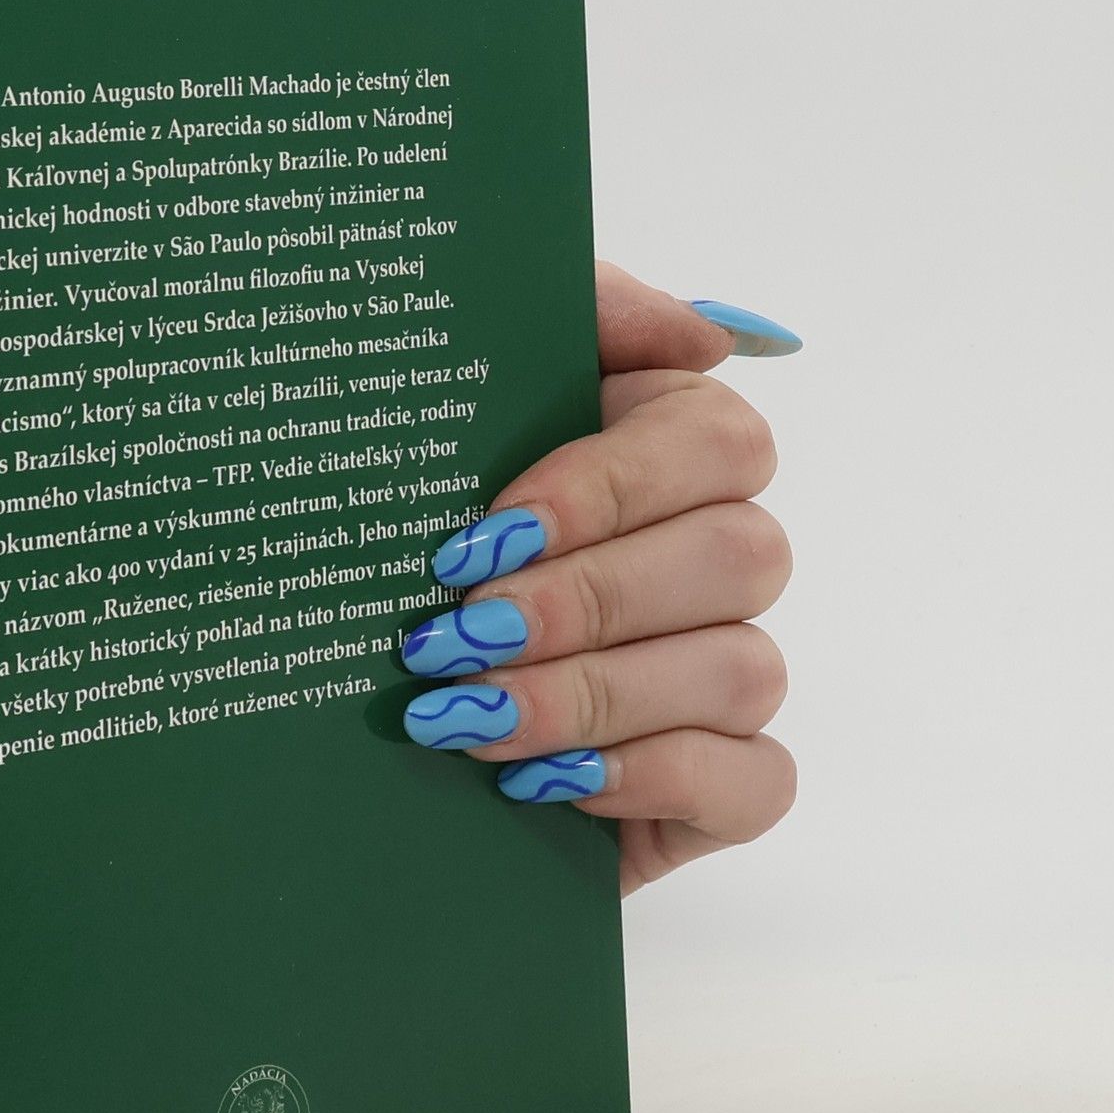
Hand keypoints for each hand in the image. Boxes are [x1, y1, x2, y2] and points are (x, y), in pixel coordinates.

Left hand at [399, 263, 798, 893]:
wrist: (358, 728)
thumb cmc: (407, 549)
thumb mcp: (445, 414)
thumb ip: (567, 324)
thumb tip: (705, 334)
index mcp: (666, 456)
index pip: (716, 440)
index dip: (610, 485)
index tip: (485, 529)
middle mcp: (716, 558)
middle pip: (740, 556)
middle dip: (586, 601)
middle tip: (457, 635)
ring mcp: (729, 675)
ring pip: (741, 670)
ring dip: (596, 693)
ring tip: (469, 715)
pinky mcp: (728, 788)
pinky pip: (755, 781)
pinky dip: (649, 776)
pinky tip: (543, 780)